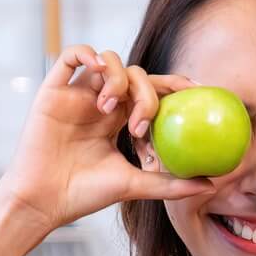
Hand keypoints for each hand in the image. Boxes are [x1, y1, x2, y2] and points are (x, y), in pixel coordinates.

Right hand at [0, 46, 210, 237]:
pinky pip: (72, 55)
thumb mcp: (134, 186)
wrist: (44, 201)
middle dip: (146, 93)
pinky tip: (97, 70)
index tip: (198, 90)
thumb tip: (211, 184)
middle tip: (140, 123)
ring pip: (108, 61)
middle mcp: (101, 102)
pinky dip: (88, 53)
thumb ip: (170, 182)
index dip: (175, 84)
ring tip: (110, 109)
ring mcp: (78, 95)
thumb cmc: (84, 195)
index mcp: (120, 120)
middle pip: (135, 75)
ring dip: (118, 79)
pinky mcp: (54, 90)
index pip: (152, 91)